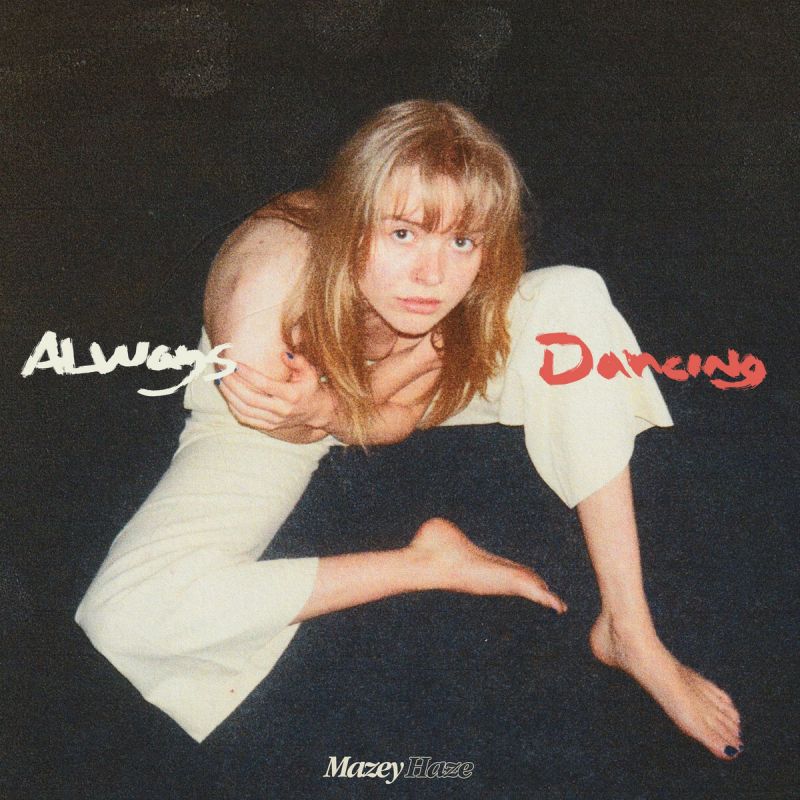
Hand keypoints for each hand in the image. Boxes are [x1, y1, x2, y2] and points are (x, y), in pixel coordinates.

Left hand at [217, 352, 334, 432]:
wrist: (317, 411)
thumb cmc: (311, 387)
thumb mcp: (310, 371)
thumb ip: (298, 361)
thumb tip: (283, 354)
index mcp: (291, 395)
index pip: (265, 385)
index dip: (248, 374)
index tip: (234, 363)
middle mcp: (282, 410)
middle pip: (250, 398)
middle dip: (232, 384)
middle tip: (221, 370)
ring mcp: (274, 420)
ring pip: (245, 410)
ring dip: (229, 395)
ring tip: (219, 381)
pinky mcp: (269, 426)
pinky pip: (246, 419)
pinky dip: (233, 408)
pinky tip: (227, 395)